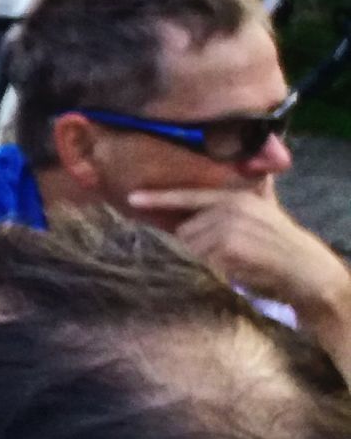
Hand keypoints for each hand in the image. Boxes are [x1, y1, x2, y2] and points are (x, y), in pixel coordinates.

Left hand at [126, 186, 350, 321]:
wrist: (305, 269)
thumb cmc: (280, 242)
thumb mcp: (266, 208)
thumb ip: (251, 191)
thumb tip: (248, 169)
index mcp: (235, 197)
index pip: (188, 196)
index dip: (159, 199)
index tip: (133, 198)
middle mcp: (229, 207)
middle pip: (185, 228)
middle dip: (198, 242)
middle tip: (228, 249)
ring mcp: (228, 227)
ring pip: (191, 245)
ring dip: (206, 255)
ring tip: (236, 256)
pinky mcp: (228, 247)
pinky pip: (203, 258)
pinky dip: (214, 265)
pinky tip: (237, 265)